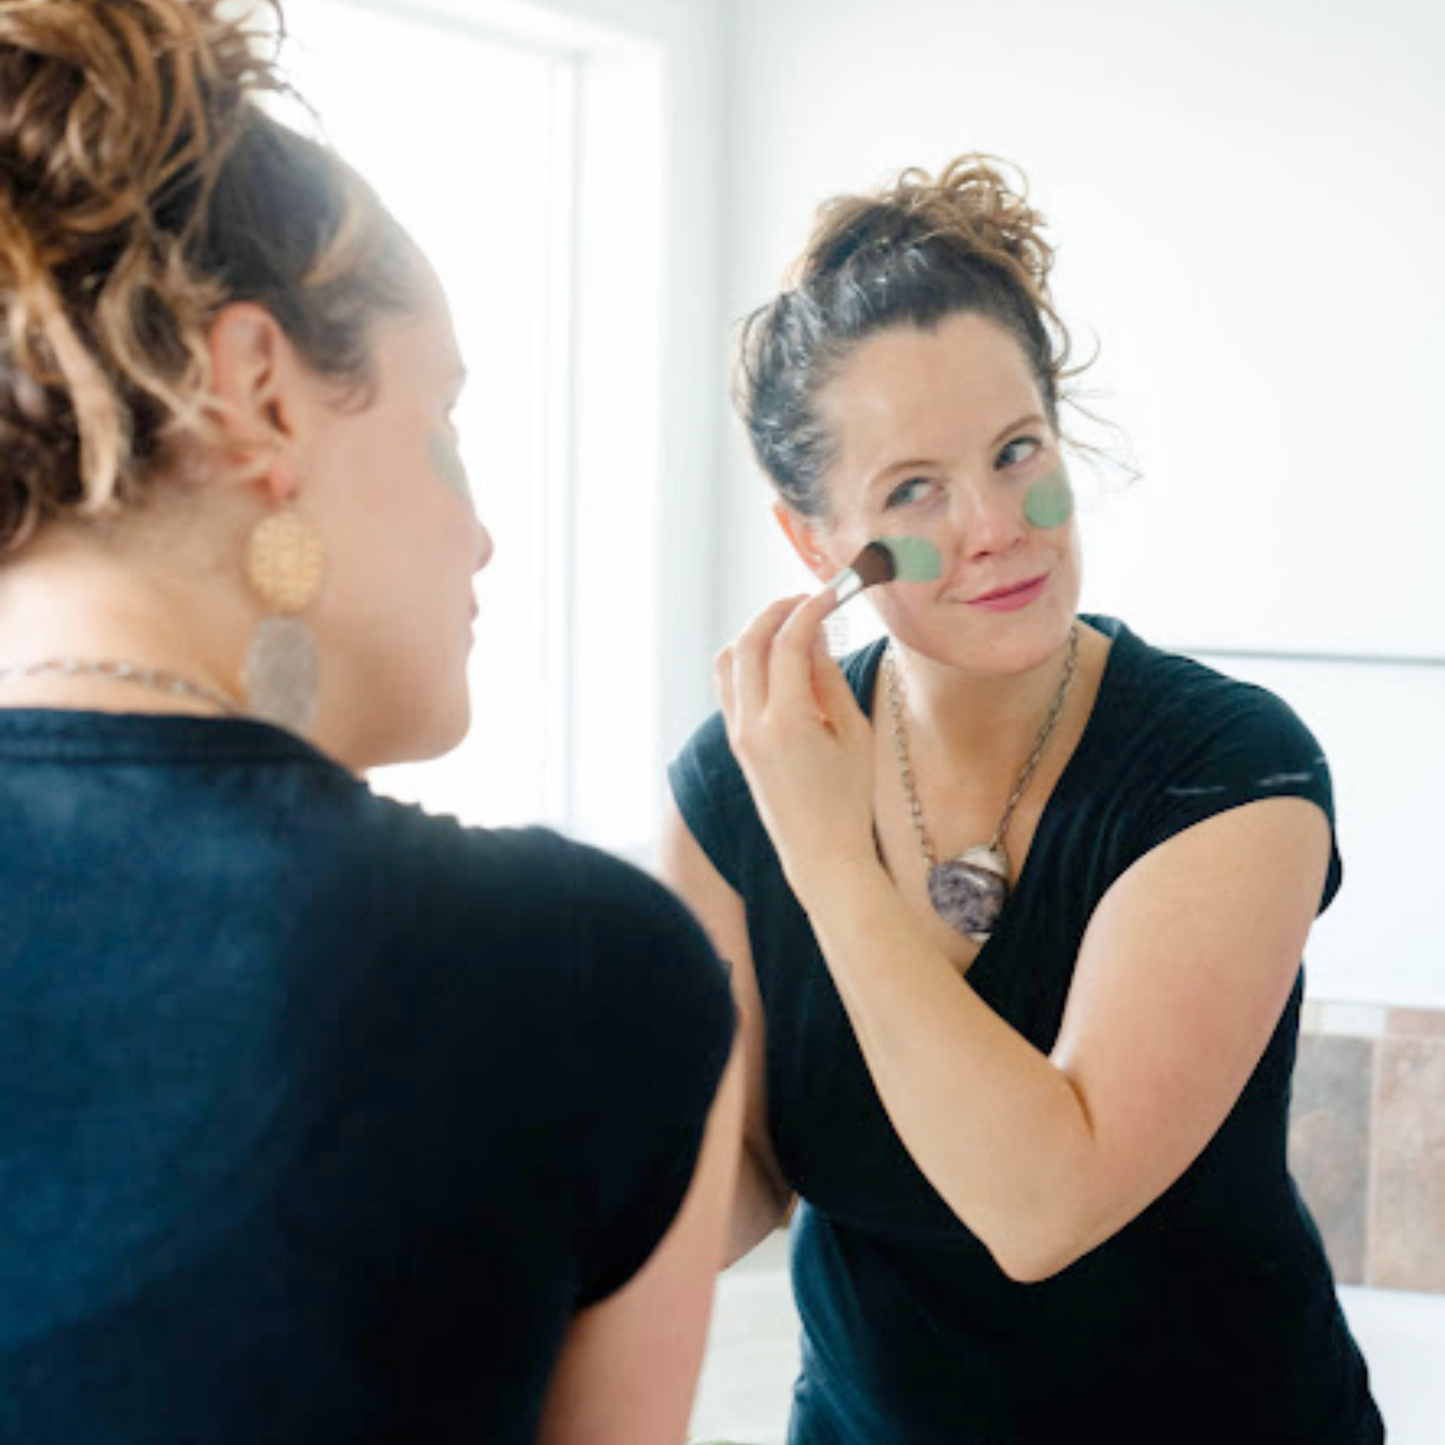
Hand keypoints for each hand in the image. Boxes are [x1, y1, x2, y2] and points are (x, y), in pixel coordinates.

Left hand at [715, 588, 878, 902]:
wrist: (820, 854)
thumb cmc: (849, 798)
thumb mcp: (853, 733)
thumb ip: (828, 678)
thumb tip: (814, 633)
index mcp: (788, 722)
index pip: (788, 643)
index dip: (810, 609)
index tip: (830, 594)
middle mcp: (752, 725)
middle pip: (750, 642)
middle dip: (777, 611)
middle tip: (808, 600)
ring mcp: (738, 734)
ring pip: (729, 660)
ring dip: (756, 633)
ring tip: (790, 627)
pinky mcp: (736, 742)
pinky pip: (729, 686)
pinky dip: (747, 660)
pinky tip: (777, 660)